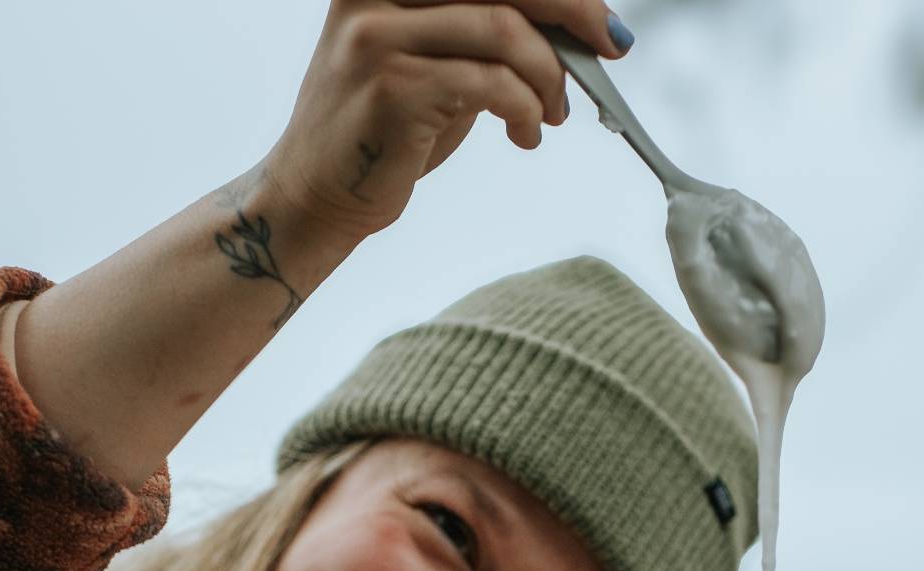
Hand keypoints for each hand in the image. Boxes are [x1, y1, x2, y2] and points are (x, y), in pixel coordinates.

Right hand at [262, 0, 632, 241]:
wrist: (316, 198)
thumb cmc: (382, 135)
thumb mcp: (433, 65)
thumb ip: (483, 34)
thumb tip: (571, 25)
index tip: (596, 15)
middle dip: (572, 10)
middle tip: (608, 48)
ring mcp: (379, 34)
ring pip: (504, 30)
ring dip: (548, 76)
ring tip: (552, 112)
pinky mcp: (393, 85)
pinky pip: (491, 83)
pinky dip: (525, 107)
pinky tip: (526, 131)